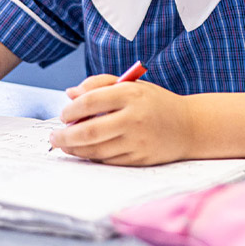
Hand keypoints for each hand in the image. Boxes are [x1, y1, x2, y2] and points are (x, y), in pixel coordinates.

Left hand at [50, 75, 195, 165]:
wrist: (190, 126)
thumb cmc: (155, 103)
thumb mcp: (131, 85)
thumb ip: (98, 84)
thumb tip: (70, 94)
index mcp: (130, 95)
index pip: (90, 102)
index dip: (70, 110)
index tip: (63, 115)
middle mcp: (134, 118)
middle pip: (89, 131)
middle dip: (65, 136)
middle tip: (54, 137)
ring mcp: (138, 141)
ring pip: (96, 150)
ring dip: (75, 149)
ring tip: (65, 145)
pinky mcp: (140, 159)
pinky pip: (108, 161)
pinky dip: (93, 157)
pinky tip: (85, 152)